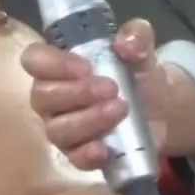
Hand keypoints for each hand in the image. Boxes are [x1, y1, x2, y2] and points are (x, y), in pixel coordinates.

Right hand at [21, 18, 168, 169]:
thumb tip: (125, 44)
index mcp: (59, 66)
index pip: (34, 60)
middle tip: (111, 88)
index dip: (54, 63)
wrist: (161, 109)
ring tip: (120, 110)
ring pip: (57, 129)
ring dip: (88, 120)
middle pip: (42, 96)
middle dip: (77, 92)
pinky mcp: (79, 153)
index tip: (86, 67)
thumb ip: (136, 36)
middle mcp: (53, 97)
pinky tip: (105, 148)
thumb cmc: (137, 74)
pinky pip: (73, 158)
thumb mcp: (141, 49)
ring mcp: (62, 127)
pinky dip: (87, 154)